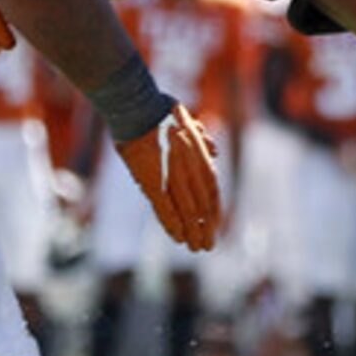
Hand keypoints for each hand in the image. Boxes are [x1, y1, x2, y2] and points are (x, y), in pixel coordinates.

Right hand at [118, 105, 222, 251]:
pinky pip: (165, 208)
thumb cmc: (160, 112)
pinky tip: (179, 238)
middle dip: (205, 227)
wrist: (140, 108)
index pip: (210, 190)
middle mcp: (190, 170)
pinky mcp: (153, 181)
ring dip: (192, 231)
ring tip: (197, 248)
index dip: (213, 209)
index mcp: (197, 158)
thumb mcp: (188, 121)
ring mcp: (173, 176)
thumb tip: (214, 152)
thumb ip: (201, 138)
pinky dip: (173, 224)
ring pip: (187, 211)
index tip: (216, 225)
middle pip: (201, 205)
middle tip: (208, 246)